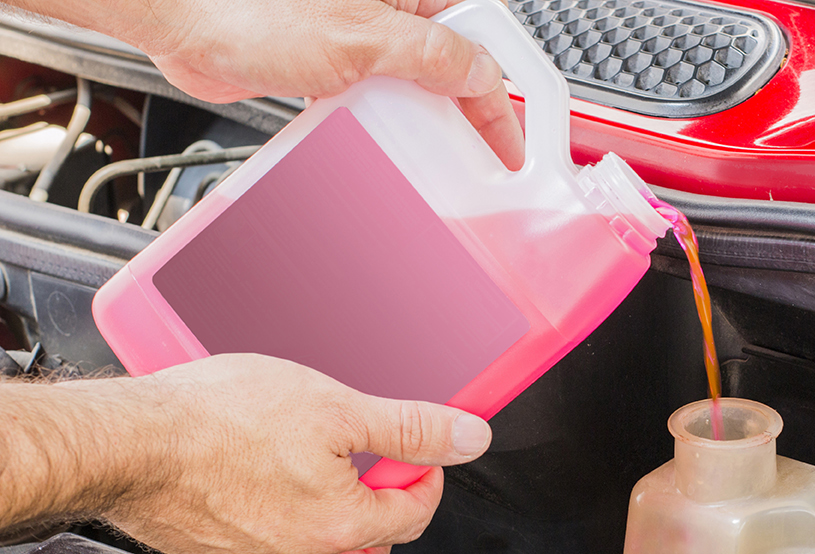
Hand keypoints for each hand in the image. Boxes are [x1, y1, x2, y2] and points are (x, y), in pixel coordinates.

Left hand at [25, 0, 524, 168]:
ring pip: (417, 88)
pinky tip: (380, 143)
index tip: (511, 145)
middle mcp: (390, 10)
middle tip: (480, 156)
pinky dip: (384, 126)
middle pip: (455, 66)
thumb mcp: (363, 41)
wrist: (184, 20)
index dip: (505, 98)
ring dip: (424, 125)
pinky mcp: (332, 64)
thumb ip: (434, 58)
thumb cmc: (253, 9)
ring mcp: (361, 37)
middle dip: (468, 113)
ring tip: (430, 157)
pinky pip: (377, 100)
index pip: (481, 43)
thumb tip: (484, 78)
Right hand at [104, 354, 491, 553]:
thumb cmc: (219, 422)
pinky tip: (274, 496)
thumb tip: (466, 437)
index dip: (426, 476)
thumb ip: (410, 427)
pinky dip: (286, 538)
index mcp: (342, 528)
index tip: (418, 455)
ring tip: (333, 490)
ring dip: (342, 540)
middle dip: (389, 525)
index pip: (414, 516)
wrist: (129, 441)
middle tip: (380, 481)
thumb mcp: (338, 407)